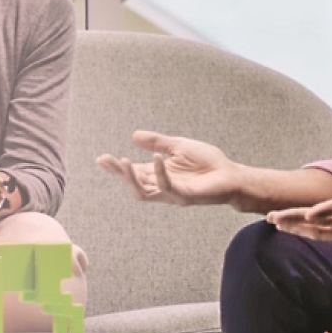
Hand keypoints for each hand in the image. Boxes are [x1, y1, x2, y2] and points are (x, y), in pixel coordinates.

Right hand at [96, 130, 242, 205]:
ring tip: (122, 162)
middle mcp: (162, 186)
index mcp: (159, 174)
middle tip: (106, 160)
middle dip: (118, 173)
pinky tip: (156, 158)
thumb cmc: (208, 162)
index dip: (117, 167)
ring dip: (131, 178)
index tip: (100, 159)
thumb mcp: (179, 146)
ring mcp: (172, 193)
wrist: (231, 174)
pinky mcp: (184, 196)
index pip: (133, 171)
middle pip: (133, 183)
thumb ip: (158, 142)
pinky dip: (159, 172)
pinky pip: (167, 186)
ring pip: (143, 191)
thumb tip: (134, 136)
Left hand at [266, 148, 331, 242]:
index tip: (309, 214)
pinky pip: (322, 234)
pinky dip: (304, 232)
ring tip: (274, 221)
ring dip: (296, 227)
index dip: (327, 211)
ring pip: (319, 232)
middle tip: (273, 216)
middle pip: (323, 222)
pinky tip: (288, 228)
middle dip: (297, 220)